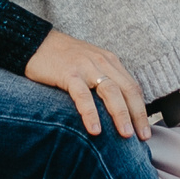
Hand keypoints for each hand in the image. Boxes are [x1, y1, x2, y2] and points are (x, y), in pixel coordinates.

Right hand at [24, 30, 149, 139]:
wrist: (34, 41)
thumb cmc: (61, 58)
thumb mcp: (88, 65)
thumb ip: (102, 81)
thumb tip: (115, 110)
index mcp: (109, 61)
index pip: (132, 87)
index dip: (141, 109)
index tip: (145, 130)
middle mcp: (102, 62)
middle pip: (127, 90)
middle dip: (137, 115)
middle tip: (143, 137)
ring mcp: (86, 67)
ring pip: (111, 92)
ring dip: (121, 115)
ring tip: (126, 135)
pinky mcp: (68, 73)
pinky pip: (83, 95)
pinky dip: (91, 113)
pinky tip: (95, 130)